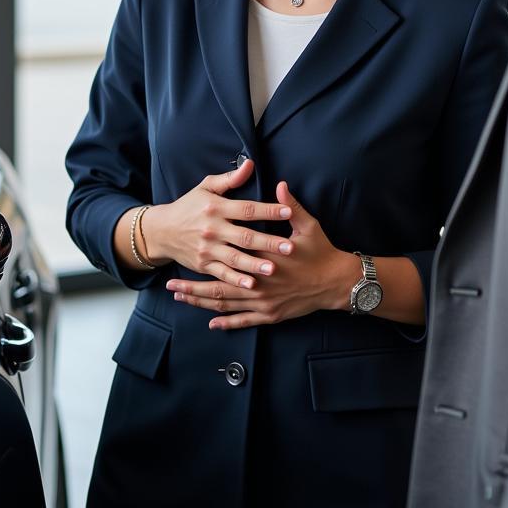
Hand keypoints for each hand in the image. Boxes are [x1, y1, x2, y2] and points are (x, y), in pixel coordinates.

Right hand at [142, 159, 294, 288]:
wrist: (162, 230)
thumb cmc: (189, 206)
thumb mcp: (206, 187)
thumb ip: (230, 178)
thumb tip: (250, 164)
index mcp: (216, 208)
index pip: (246, 209)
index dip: (267, 210)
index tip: (287, 212)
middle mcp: (212, 229)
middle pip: (245, 236)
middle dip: (268, 243)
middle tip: (290, 248)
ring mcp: (207, 248)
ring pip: (235, 258)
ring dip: (255, 265)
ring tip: (273, 269)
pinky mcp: (203, 264)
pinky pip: (222, 274)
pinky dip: (236, 280)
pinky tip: (251, 284)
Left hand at [165, 181, 355, 328]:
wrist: (337, 282)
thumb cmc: (321, 252)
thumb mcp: (307, 225)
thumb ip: (290, 206)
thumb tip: (280, 185)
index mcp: (262, 256)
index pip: (227, 255)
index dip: (205, 254)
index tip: (185, 250)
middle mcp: (258, 281)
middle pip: (217, 286)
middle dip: (192, 287)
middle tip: (170, 285)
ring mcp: (263, 301)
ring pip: (226, 304)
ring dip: (202, 303)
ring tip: (182, 300)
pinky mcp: (270, 315)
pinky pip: (243, 320)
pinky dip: (226, 322)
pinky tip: (211, 321)